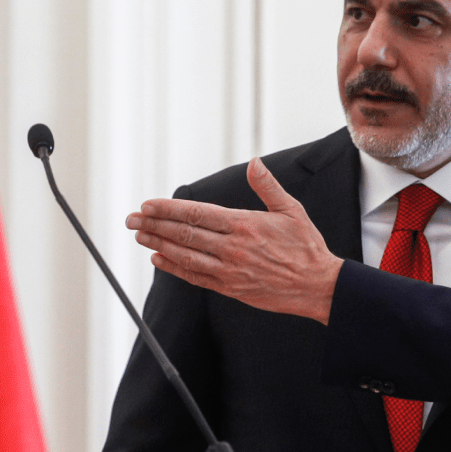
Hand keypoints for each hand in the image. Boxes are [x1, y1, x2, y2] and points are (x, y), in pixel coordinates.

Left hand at [126, 157, 342, 323]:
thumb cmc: (307, 246)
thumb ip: (268, 187)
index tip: (149, 204)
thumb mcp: (292, 210)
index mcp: (246, 224)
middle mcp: (233, 247)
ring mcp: (230, 270)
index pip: (198, 213)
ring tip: (139, 235)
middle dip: (154, 224)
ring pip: (185, 255)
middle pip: (184, 233)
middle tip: (132, 218)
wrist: (318, 286)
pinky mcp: (231, 288)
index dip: (169, 208)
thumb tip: (254, 163)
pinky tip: (159, 258)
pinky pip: (195, 277)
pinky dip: (174, 267)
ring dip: (158, 243)